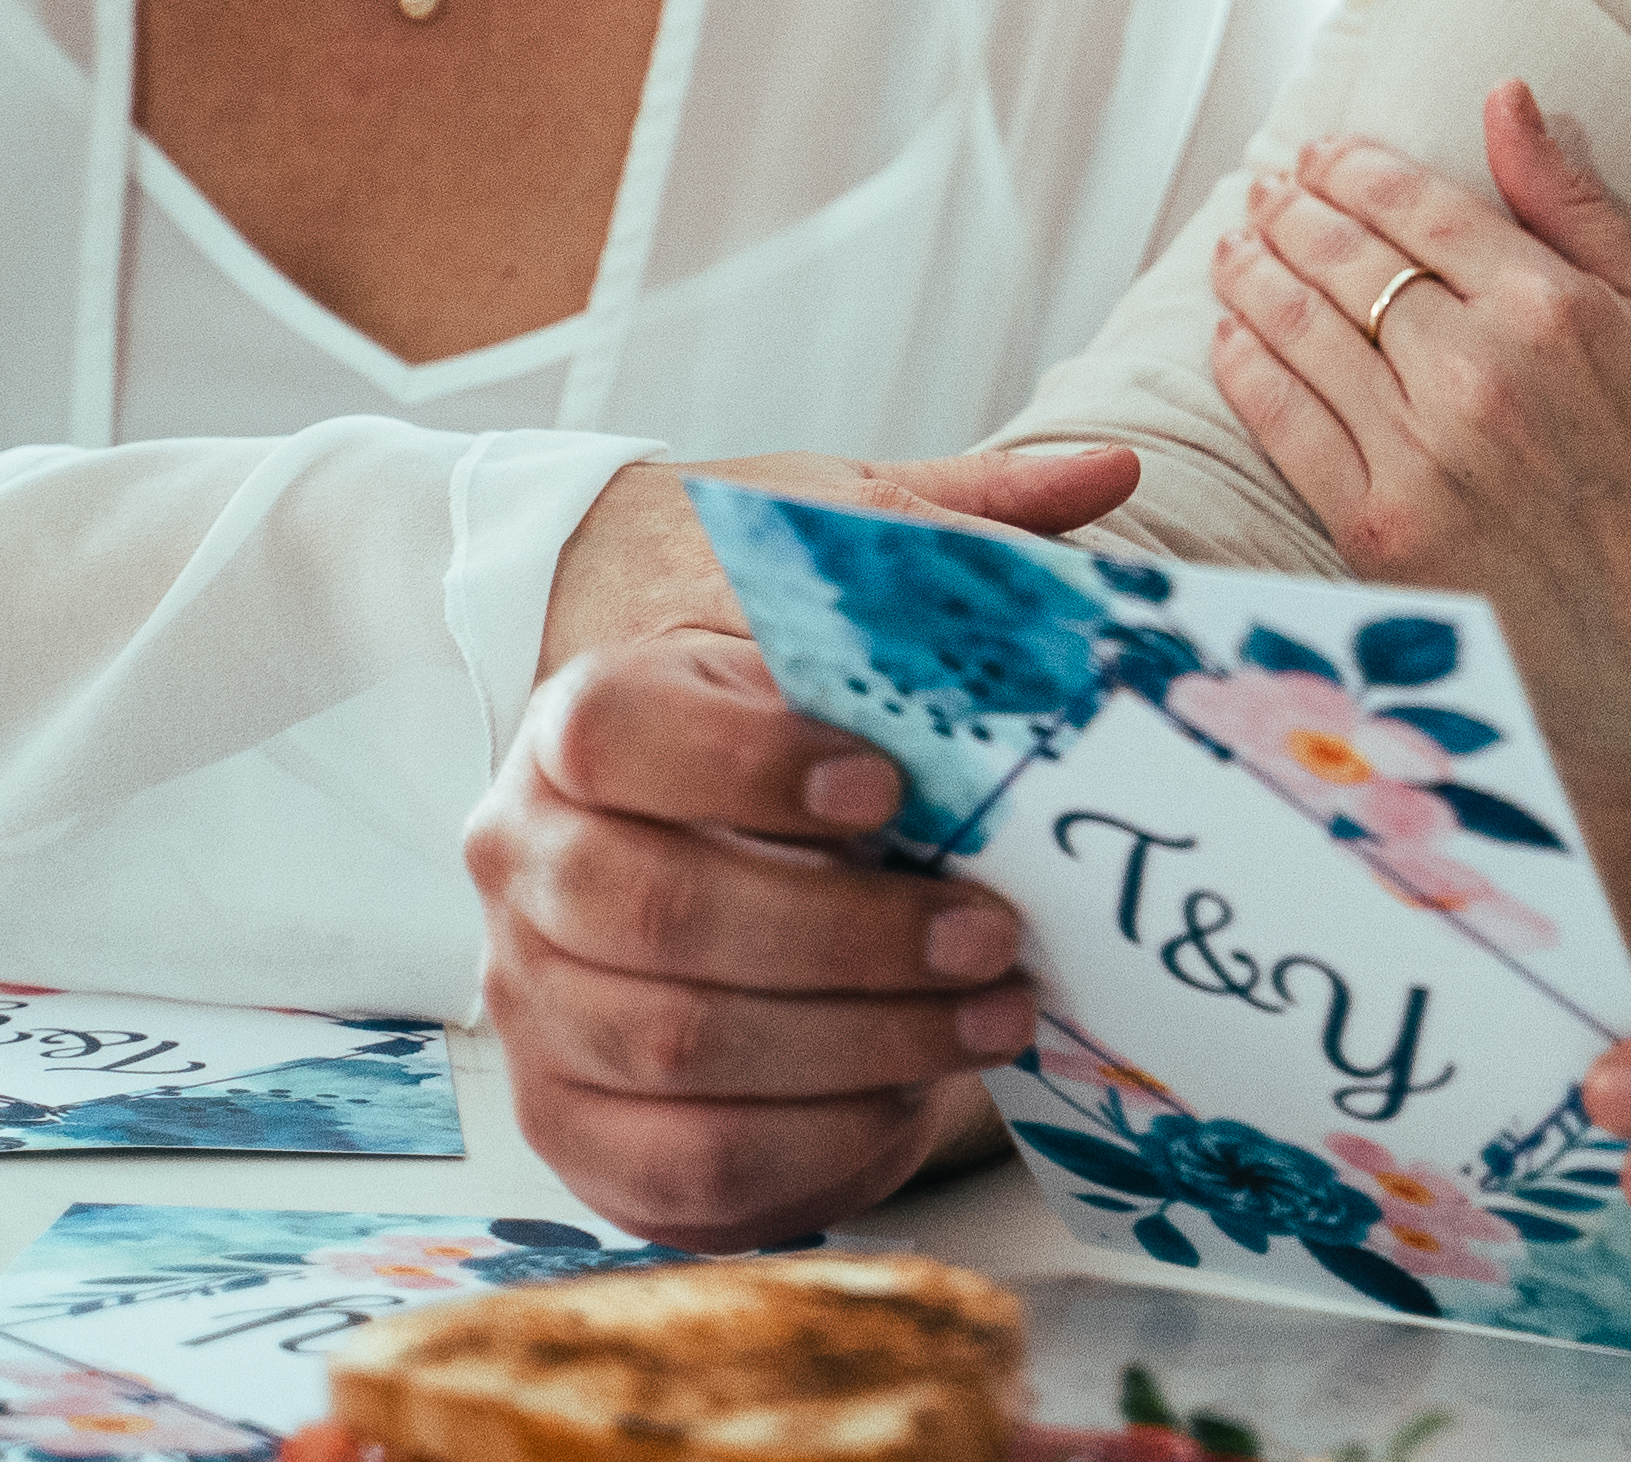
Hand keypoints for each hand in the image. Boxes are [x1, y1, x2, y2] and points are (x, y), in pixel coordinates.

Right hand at [470, 446, 1138, 1246]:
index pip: (623, 732)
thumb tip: (1106, 467)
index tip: (889, 787)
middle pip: (658, 909)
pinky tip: (917, 1092)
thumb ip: (957, 535)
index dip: (753, 764)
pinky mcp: (571, 1122)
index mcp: (580, 719)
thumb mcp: (846, 616)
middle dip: (847, 932)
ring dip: (862, 1039)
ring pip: (681, 1046)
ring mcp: (532, 999)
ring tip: (998, 1010)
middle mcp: (524, 858)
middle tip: (993, 930)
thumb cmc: (786, 728)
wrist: (688, 856)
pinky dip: (817, 1138)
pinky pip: (684, 1162)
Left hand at [1204, 84, 1630, 756]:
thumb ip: (1575, 204)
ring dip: (1254, 275)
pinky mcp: (1380, 528)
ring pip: (1303, 332)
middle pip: (1347, 259)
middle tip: (1264, 190)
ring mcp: (1422, 452)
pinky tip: (1231, 336)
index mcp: (1551, 307)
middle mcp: (1477, 370)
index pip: (1416, 205)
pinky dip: (1247, 368)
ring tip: (1235, 246)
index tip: (1321, 154)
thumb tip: (1505, 95)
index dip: (1353, 169)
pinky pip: (1287, 426)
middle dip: (1292, 211)